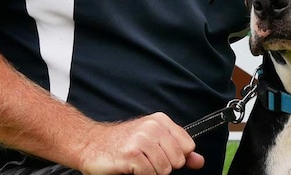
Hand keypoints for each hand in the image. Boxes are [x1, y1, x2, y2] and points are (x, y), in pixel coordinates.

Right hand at [76, 113, 204, 174]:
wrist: (91, 144)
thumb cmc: (122, 144)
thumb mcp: (153, 141)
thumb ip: (178, 150)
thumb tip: (199, 161)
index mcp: (160, 121)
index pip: (187, 146)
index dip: (176, 157)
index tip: (161, 155)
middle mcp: (153, 127)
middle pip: (177, 161)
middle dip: (163, 167)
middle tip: (145, 161)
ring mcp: (142, 139)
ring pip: (164, 170)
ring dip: (151, 173)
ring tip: (138, 164)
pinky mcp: (132, 154)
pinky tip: (130, 168)